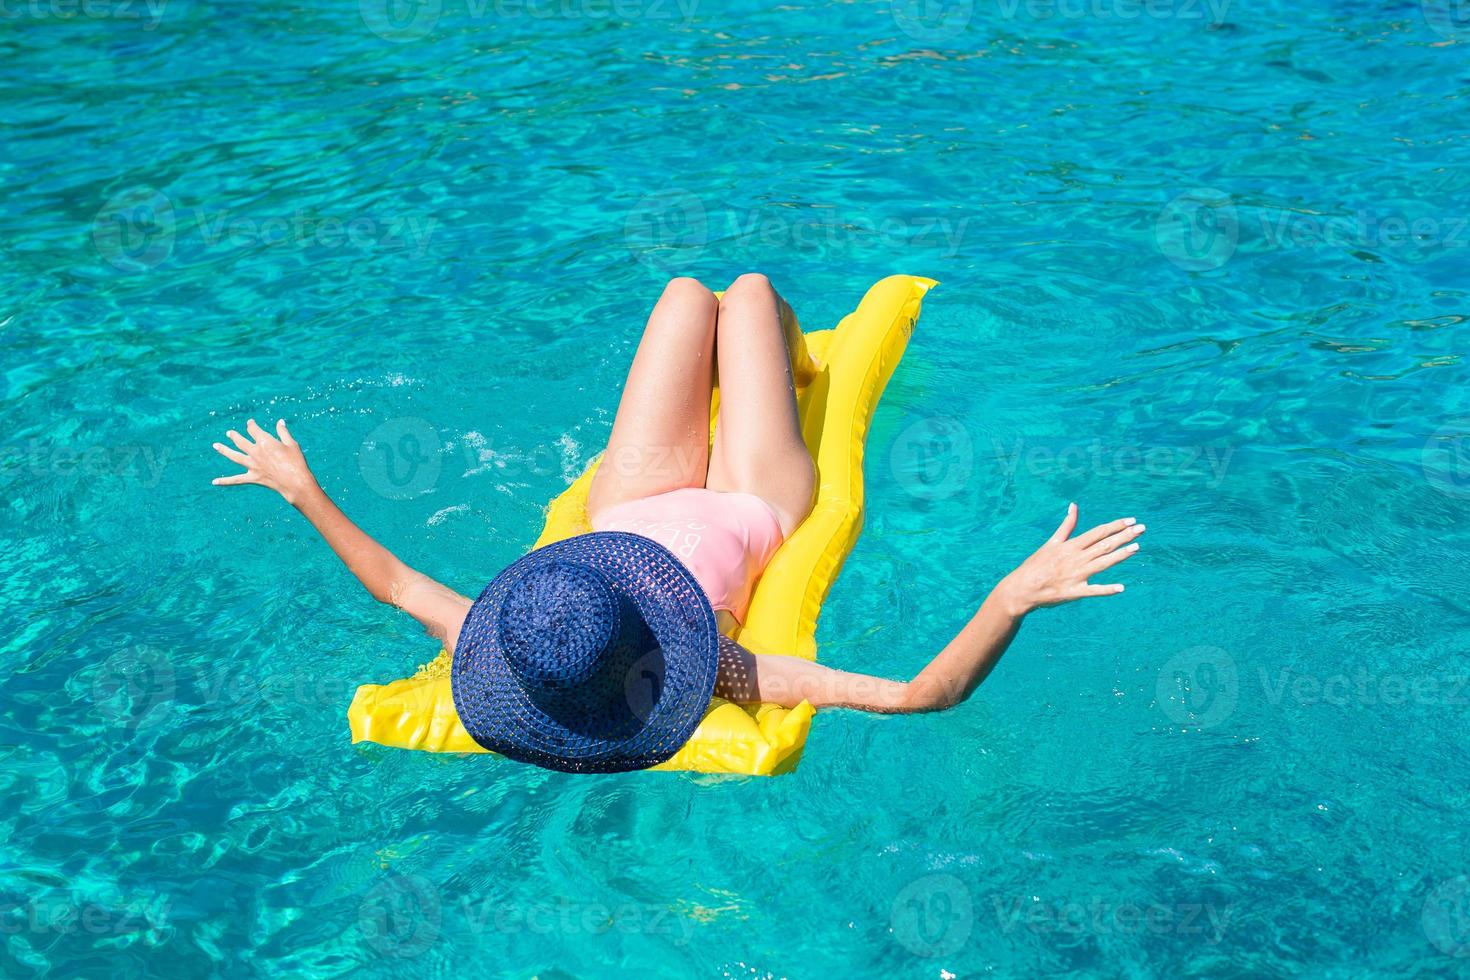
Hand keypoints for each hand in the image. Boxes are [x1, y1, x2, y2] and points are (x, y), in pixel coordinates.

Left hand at [211, 418, 318, 506]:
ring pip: (234, 456)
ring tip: (216, 445)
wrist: (295, 482)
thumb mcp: (292, 444)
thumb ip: (283, 432)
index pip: (253, 430)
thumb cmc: (296, 462)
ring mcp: (252, 465)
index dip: (251, 425)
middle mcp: (255, 452)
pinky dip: (225, 481)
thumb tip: (280, 422)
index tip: (250, 423)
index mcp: (265, 442)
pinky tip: (214, 481)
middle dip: (234, 436)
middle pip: (241, 441)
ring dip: (224, 450)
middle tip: (229, 433)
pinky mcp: (253, 477)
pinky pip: (236, 479)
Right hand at [996, 503, 1142, 616]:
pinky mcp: (1074, 592)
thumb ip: (1067, 525)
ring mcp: (1076, 575)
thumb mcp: (1052, 542)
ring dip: (1120, 555)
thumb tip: (1074, 506)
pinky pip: (1093, 591)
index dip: (1115, 526)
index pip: (1098, 532)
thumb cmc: (1036, 564)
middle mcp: (1075, 558)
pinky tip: (1121, 588)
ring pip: (1103, 563)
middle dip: (1124, 536)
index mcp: (1071, 546)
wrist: (1022, 588)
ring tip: (1136, 548)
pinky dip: (1107, 589)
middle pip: (1104, 545)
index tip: (1131, 520)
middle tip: (1142, 529)